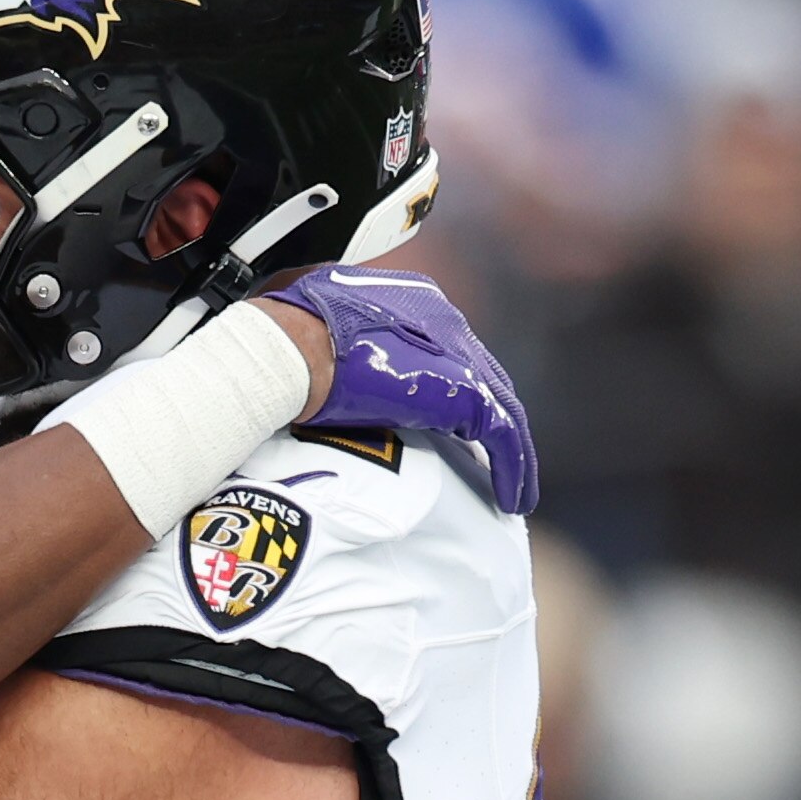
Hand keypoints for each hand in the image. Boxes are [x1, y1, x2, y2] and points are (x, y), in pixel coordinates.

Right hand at [257, 265, 539, 516]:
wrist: (291, 346)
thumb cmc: (286, 333)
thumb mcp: (318, 325)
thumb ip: (338, 338)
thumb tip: (316, 355)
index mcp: (414, 301)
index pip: (448, 350)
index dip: (453, 388)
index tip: (452, 421)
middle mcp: (445, 322)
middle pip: (484, 379)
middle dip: (490, 420)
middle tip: (493, 458)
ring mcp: (458, 356)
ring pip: (502, 410)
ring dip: (512, 455)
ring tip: (514, 492)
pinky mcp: (463, 393)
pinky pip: (503, 437)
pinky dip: (512, 469)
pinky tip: (511, 498)